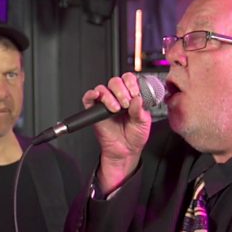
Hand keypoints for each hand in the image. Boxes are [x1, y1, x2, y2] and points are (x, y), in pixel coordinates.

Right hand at [84, 73, 152, 191]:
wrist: (125, 151)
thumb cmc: (135, 136)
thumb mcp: (143, 121)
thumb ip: (140, 109)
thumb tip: (136, 98)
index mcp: (131, 96)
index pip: (129, 80)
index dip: (132, 83)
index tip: (135, 93)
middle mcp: (118, 97)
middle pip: (115, 81)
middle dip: (121, 91)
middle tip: (126, 104)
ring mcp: (105, 103)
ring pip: (102, 88)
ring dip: (109, 97)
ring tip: (116, 109)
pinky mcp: (94, 111)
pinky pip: (88, 98)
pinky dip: (91, 94)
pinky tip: (97, 96)